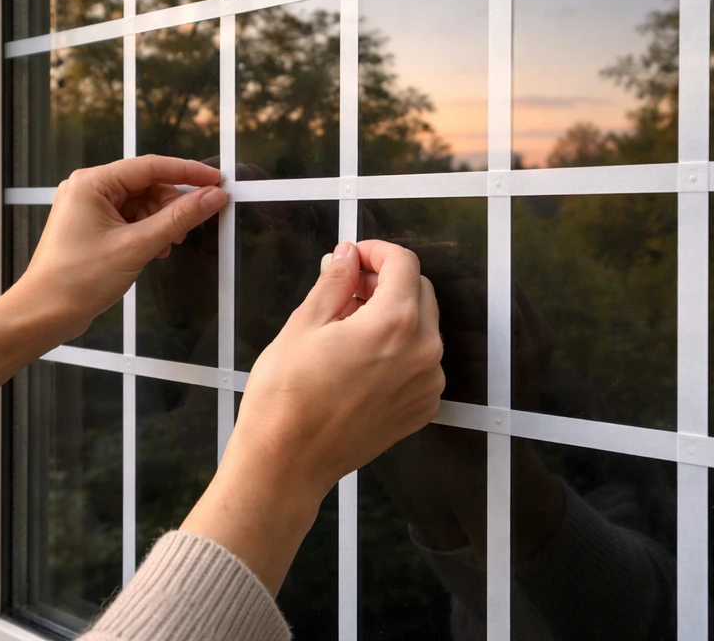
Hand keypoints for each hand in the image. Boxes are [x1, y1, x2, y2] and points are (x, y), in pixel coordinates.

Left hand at [0, 156, 225, 422]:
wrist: (43, 314)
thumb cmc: (74, 281)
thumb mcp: (137, 246)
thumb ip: (178, 219)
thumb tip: (210, 198)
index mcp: (92, 184)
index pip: (151, 166)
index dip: (187, 172)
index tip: (215, 180)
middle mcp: (88, 190)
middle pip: (147, 184)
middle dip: (173, 203)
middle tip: (197, 220)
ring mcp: (89, 209)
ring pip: (141, 203)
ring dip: (162, 220)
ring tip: (173, 242)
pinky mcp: (92, 228)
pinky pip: (130, 219)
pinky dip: (148, 231)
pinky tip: (157, 249)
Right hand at [233, 239, 445, 499]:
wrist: (287, 462)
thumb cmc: (286, 396)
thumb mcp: (304, 324)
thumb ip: (336, 282)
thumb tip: (348, 256)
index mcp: (396, 324)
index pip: (404, 263)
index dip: (376, 252)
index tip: (354, 256)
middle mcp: (424, 353)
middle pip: (419, 291)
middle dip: (386, 281)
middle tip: (347, 288)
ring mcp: (427, 384)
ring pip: (423, 327)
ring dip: (393, 314)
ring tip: (347, 327)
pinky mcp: (421, 408)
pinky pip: (421, 362)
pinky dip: (398, 349)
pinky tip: (360, 358)